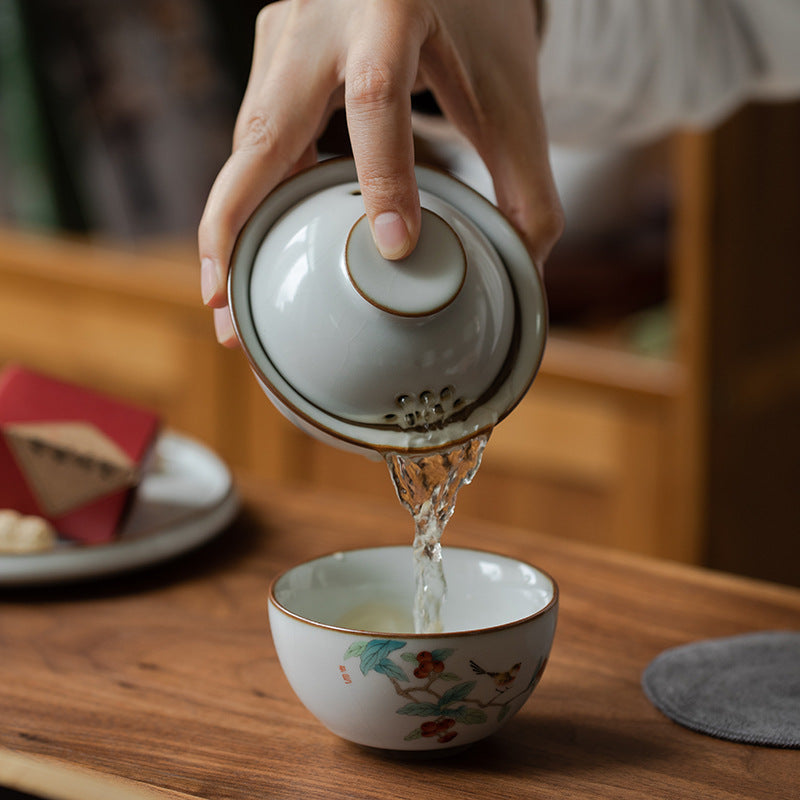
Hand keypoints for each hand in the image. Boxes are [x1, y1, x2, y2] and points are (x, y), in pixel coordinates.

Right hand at [199, 0, 562, 345]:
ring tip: (228, 300)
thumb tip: (524, 271)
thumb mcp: (512, 96)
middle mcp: (319, 20)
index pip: (376, 97)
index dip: (383, 176)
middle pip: (263, 133)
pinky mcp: (272, 57)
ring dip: (232, 225)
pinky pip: (256, 140)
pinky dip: (252, 200)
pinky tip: (252, 250)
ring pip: (247, 145)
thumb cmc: (476, 22)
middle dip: (235, 226)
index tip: (394, 250)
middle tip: (226, 308)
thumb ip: (527, 185)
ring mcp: (283, 36)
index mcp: (389, 8)